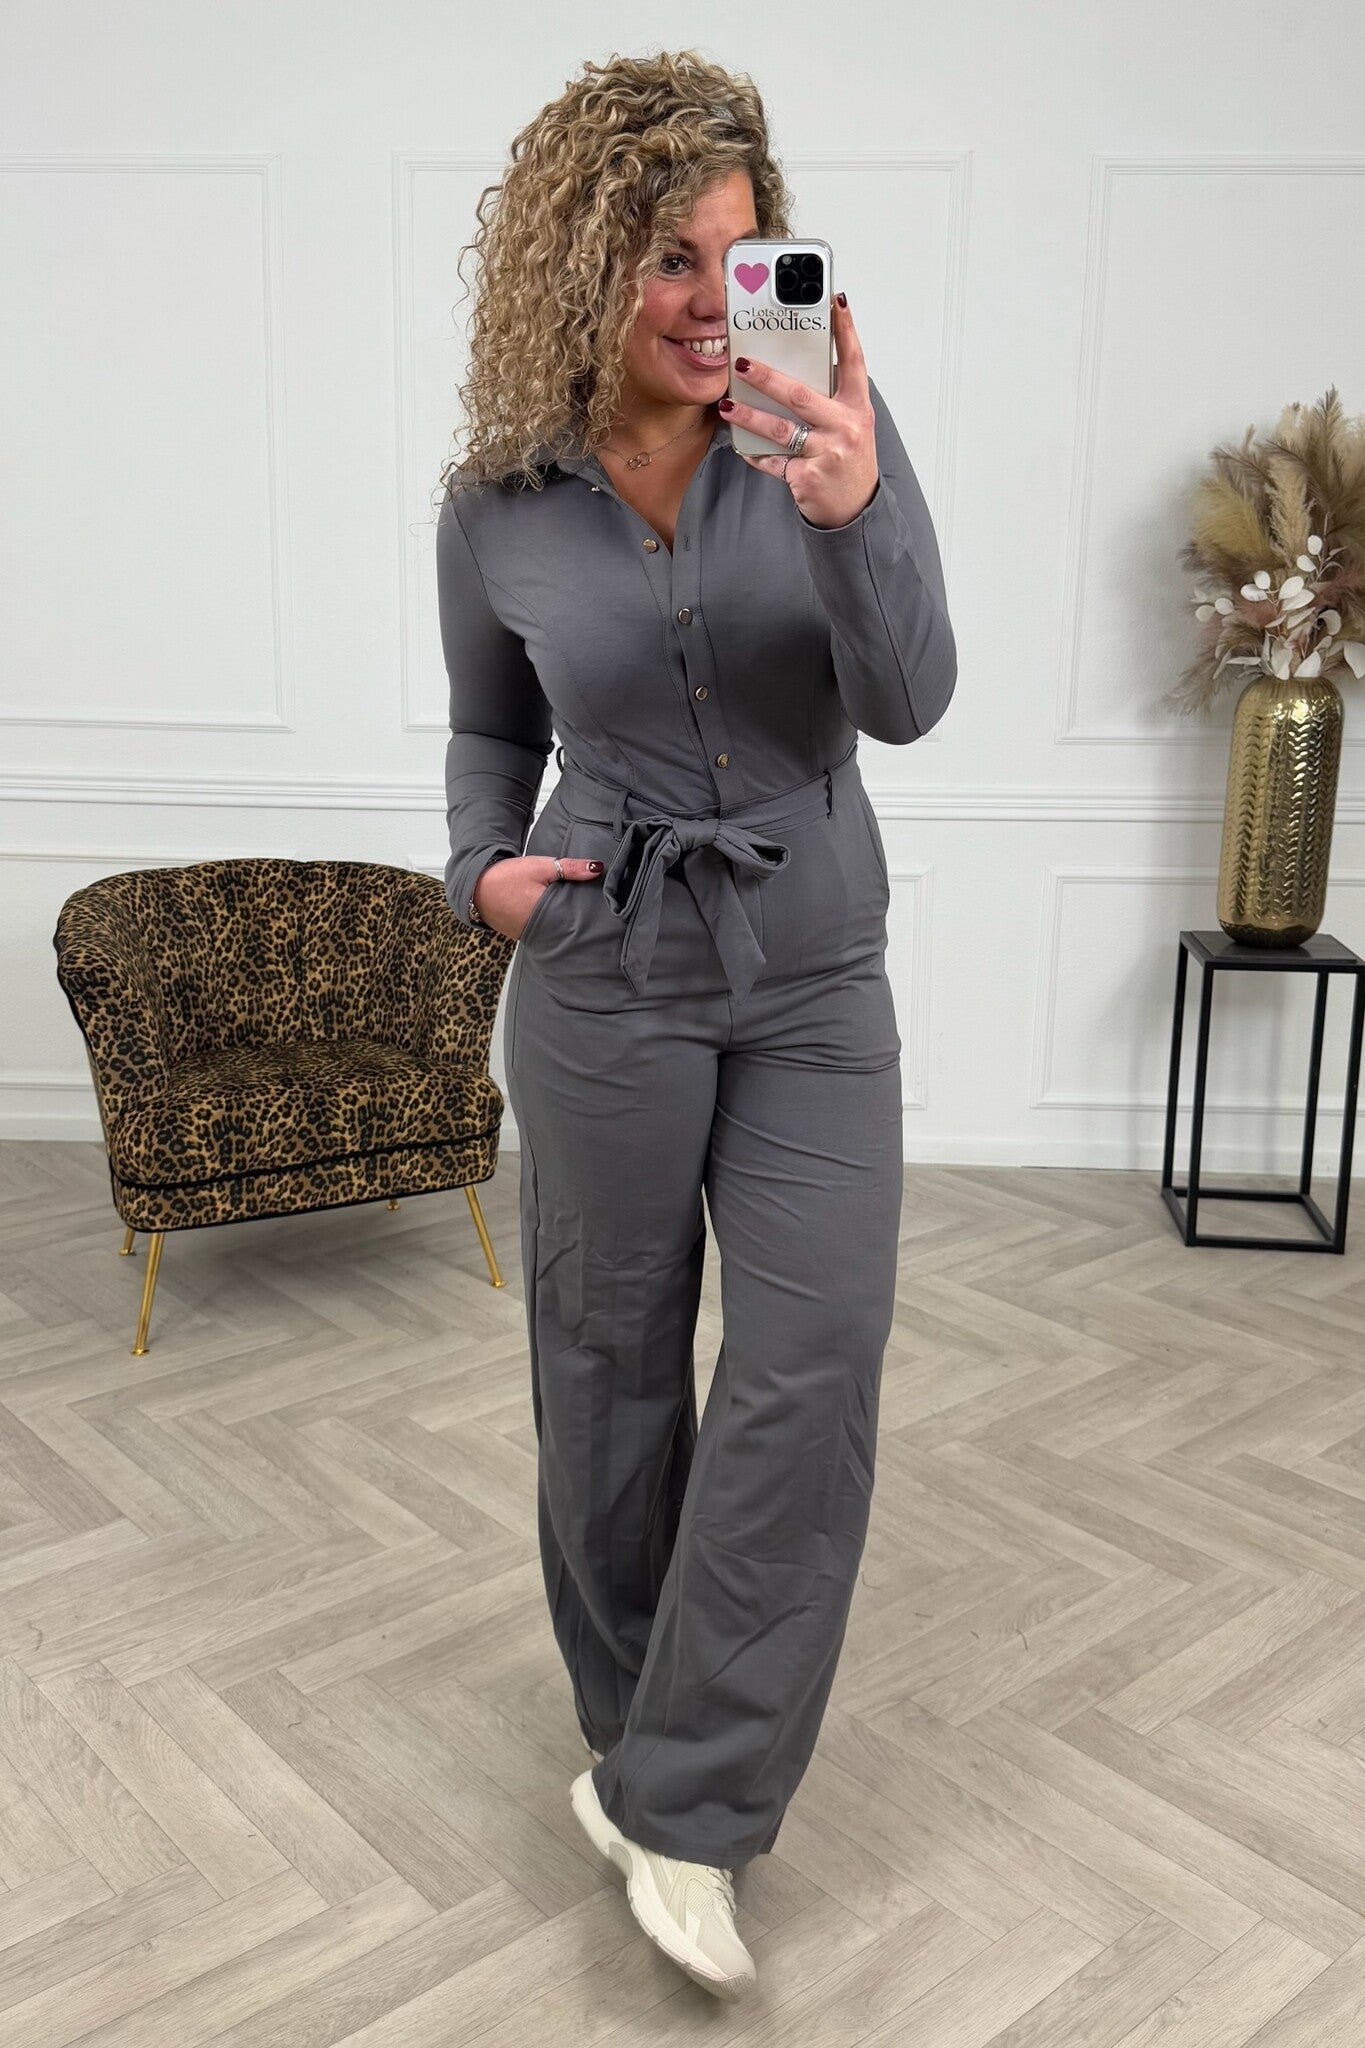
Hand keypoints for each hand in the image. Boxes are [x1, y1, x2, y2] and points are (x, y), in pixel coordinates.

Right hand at [472, 854, 602, 941]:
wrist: (476, 887)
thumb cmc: (507, 877)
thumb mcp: (541, 867)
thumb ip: (570, 868)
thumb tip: (597, 867)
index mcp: (547, 916)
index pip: (578, 921)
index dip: (593, 916)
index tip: (607, 912)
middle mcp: (541, 931)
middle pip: (570, 929)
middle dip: (583, 922)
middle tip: (601, 915)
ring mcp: (531, 936)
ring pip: (559, 931)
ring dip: (569, 924)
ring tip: (586, 917)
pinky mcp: (525, 934)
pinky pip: (546, 931)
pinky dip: (554, 925)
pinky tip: (562, 919)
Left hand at [721, 293, 878, 528]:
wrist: (855, 509)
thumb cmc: (848, 460)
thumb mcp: (850, 423)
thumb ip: (830, 397)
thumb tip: (794, 368)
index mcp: (857, 407)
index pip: (853, 361)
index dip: (846, 330)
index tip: (835, 302)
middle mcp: (845, 427)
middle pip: (801, 396)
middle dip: (767, 378)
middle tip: (742, 364)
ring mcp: (826, 454)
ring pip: (781, 430)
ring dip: (750, 417)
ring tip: (728, 407)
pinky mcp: (808, 478)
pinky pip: (774, 462)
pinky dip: (755, 453)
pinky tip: (740, 444)